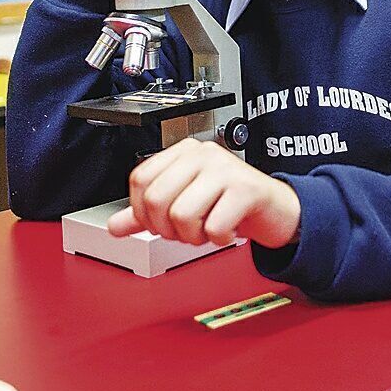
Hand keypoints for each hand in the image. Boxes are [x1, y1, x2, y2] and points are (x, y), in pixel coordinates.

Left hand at [107, 138, 300, 248]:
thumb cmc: (230, 203)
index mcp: (183, 151)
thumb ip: (149, 213)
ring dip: (194, 236)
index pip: (140, 180)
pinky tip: (227, 230)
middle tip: (188, 230)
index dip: (144, 211)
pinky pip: (214, 226)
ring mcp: (224, 168)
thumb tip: (115, 226)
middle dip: (168, 228)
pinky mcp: (245, 188)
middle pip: (157, 199)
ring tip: (208, 229)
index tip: (162, 222)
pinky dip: (219, 239)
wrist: (276, 208)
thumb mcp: (185, 203)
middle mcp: (202, 154)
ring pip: (181, 215)